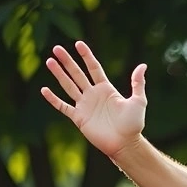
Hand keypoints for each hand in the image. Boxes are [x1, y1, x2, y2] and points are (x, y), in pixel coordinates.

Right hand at [40, 41, 146, 157]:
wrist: (125, 143)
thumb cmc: (134, 124)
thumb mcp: (139, 101)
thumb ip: (138, 83)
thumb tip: (143, 65)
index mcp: (106, 89)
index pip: (94, 68)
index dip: (86, 56)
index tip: (78, 43)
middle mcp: (94, 95)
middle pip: (78, 74)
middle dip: (67, 61)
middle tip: (57, 48)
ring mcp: (85, 106)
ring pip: (68, 86)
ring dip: (59, 74)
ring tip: (49, 61)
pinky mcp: (79, 118)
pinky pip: (63, 107)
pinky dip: (53, 99)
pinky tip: (44, 90)